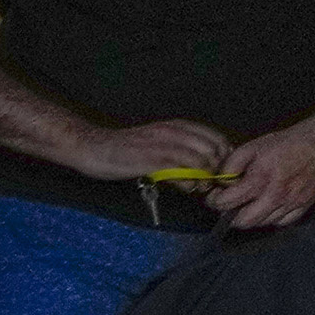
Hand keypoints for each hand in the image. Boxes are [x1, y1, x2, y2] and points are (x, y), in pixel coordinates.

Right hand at [70, 114, 234, 191]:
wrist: (91, 147)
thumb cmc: (122, 149)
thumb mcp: (156, 141)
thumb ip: (177, 148)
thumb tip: (201, 165)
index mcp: (176, 126)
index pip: (216, 137)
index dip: (223, 156)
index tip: (217, 171)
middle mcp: (173, 132)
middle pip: (213, 149)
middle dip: (217, 169)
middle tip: (209, 182)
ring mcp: (162, 145)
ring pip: (201, 160)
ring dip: (205, 178)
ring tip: (198, 187)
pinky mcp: (151, 160)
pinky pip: (182, 171)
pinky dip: (190, 183)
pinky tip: (185, 188)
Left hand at [206, 114, 314, 231]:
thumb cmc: (285, 144)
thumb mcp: (253, 147)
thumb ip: (232, 164)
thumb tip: (219, 180)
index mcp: (260, 179)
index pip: (228, 202)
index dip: (215, 202)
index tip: (214, 197)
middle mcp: (276, 195)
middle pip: (244, 221)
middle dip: (230, 217)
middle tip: (227, 207)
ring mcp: (291, 203)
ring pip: (263, 223)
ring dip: (250, 218)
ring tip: (246, 205)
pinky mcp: (304, 206)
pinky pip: (282, 222)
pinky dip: (271, 218)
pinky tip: (266, 207)